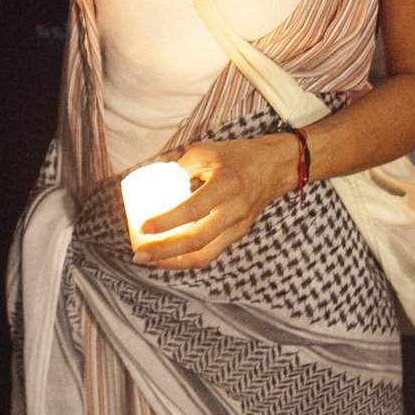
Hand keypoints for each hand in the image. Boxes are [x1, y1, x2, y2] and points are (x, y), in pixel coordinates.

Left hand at [132, 135, 297, 269]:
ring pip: (205, 255)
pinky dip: (188, 258)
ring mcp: (238, 226)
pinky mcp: (238, 235)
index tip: (143, 227)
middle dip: (164, 253)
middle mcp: (234, 210)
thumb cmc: (237, 156)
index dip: (167, 221)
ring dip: (174, 262)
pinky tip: (169, 257)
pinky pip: (211, 253)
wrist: (275, 167)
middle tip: (139, 255)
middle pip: (197, 242)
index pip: (193, 209)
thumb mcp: (206, 152)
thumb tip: (150, 181)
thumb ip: (179, 167)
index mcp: (225, 185)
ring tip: (150, 261)